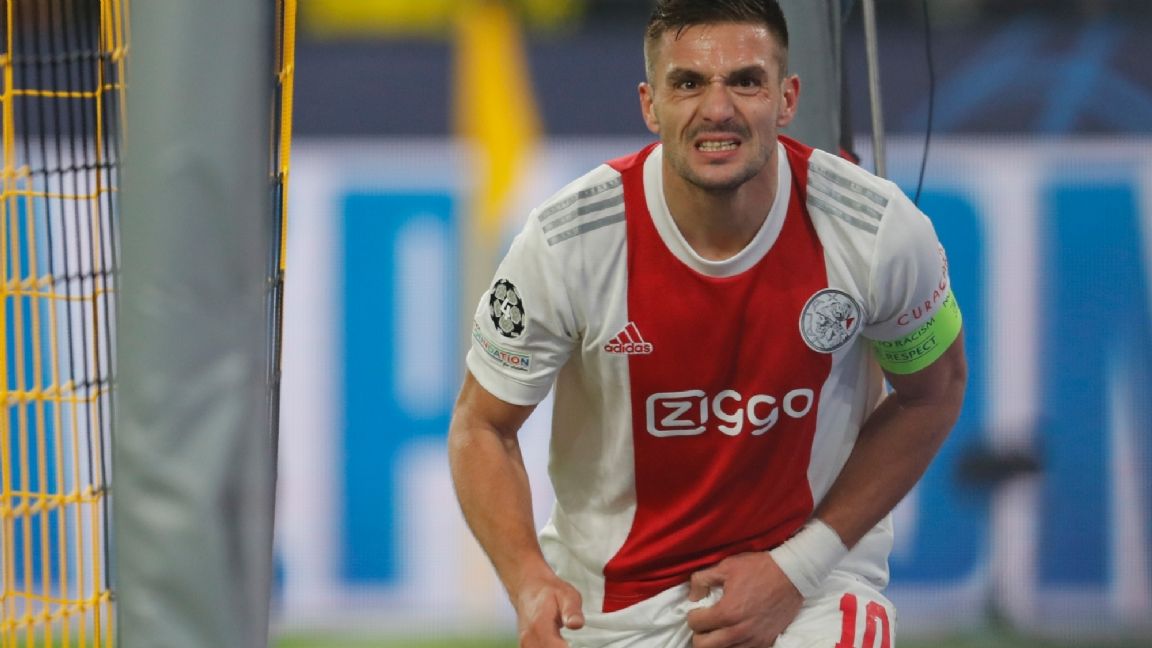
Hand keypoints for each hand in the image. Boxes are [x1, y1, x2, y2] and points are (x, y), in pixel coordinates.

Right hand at [512, 573, 584, 647]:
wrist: (528, 588)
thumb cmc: (549, 592)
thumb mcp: (567, 595)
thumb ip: (572, 611)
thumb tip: (576, 624)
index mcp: (540, 627)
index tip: (579, 646)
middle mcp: (529, 640)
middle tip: (577, 644)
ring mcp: (525, 645)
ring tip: (569, 643)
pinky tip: (560, 644)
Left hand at [685, 551, 803, 647]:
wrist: (793, 575)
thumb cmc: (760, 569)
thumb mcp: (727, 566)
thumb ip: (702, 580)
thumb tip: (692, 596)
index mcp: (727, 612)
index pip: (696, 624)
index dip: (693, 615)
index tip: (699, 609)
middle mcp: (739, 631)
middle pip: (704, 646)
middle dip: (699, 634)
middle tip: (704, 623)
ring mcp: (754, 639)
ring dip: (716, 642)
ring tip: (718, 629)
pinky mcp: (766, 642)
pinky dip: (734, 645)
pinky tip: (734, 634)